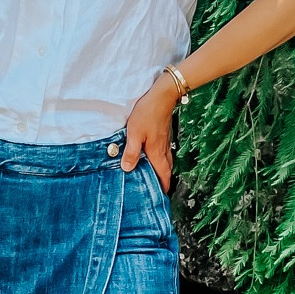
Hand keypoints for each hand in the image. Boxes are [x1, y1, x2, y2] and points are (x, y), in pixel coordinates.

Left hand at [121, 73, 177, 190]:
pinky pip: (164, 152)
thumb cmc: (147, 114)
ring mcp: (165, 141)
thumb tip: (128, 169)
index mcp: (157, 152)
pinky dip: (161, 160)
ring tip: (155, 177)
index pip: (163, 174)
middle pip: (166, 170)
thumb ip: (131, 152)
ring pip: (166, 161)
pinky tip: (154, 157)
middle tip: (158, 190)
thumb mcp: (135, 133)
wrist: (163, 96)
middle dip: (164, 181)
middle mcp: (164, 149)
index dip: (163, 187)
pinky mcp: (164, 134)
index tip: (162, 197)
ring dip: (163, 170)